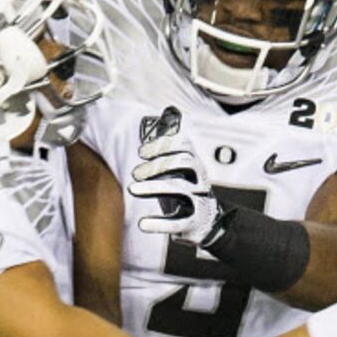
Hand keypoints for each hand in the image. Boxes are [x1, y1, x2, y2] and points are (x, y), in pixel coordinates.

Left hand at [129, 114, 221, 244]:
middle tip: (135, 173)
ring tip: (132, 190)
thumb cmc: (183, 192)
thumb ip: (168, 147)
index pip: (184, 146)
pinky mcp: (194, 223)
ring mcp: (199, 200)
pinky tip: (142, 224)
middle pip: (184, 163)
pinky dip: (159, 224)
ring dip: (153, 188)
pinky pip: (177, 223)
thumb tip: (166, 112)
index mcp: (194, 164)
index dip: (163, 145)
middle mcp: (199, 179)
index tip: (141, 152)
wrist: (205, 222)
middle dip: (157, 165)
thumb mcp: (176, 169)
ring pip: (180, 189)